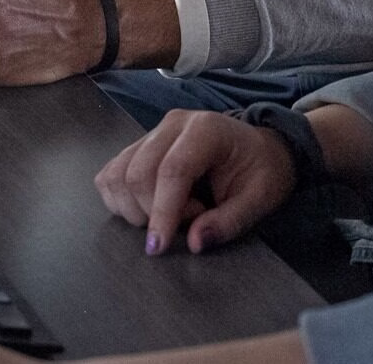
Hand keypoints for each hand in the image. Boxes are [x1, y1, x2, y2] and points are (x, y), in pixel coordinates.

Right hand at [94, 109, 294, 255]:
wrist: (260, 150)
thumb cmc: (262, 171)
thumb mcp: (260, 199)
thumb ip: (229, 221)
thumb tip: (194, 242)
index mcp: (207, 129)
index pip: (172, 170)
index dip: (162, 211)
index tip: (158, 248)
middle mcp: (173, 124)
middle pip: (139, 172)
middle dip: (152, 213)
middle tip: (189, 222)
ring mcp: (151, 133)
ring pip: (117, 174)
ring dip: (134, 209)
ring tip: (173, 213)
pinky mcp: (138, 147)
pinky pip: (110, 175)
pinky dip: (120, 201)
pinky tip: (149, 209)